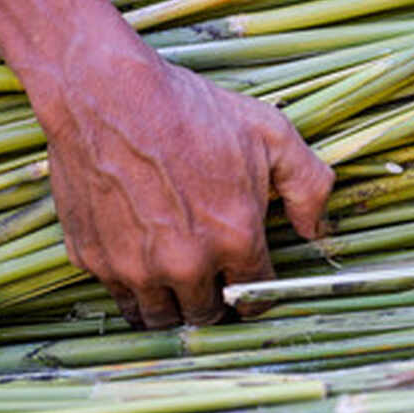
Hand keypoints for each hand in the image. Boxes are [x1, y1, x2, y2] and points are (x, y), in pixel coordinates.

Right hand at [41, 47, 333, 328]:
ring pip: (160, 317)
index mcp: (235, 238)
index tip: (249, 281)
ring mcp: (136, 267)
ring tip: (178, 283)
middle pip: (207, 316)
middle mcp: (186, 264)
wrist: (106, 94)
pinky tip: (142, 263)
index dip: (256, 292)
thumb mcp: (271, 133)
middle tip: (214, 281)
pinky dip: (133, 289)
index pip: (254, 297)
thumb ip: (308, 185)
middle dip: (216, 302)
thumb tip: (319, 230)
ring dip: (174, 305)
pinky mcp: (95, 260)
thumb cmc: (191, 110)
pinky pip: (120, 297)